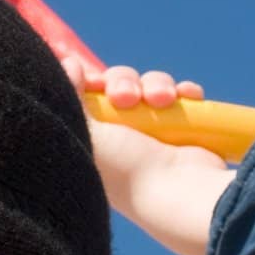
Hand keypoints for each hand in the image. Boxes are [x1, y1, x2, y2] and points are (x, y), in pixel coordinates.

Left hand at [60, 58, 235, 254]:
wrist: (176, 190)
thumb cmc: (124, 168)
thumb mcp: (86, 133)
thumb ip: (71, 96)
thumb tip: (68, 64)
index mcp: (96, 138)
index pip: (90, 95)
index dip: (94, 83)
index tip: (96, 84)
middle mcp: (122, 135)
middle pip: (120, 84)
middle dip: (125, 83)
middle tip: (127, 98)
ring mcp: (155, 132)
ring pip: (151, 85)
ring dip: (157, 85)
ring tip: (163, 101)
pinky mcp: (185, 130)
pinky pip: (183, 96)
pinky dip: (186, 93)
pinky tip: (186, 97)